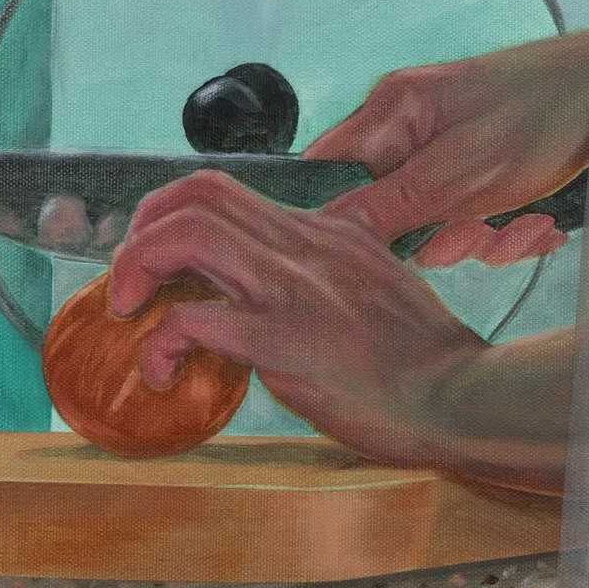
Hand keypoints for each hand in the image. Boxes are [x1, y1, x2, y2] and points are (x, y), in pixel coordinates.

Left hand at [106, 171, 489, 465]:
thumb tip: (280, 287)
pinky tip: (163, 371)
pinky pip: (191, 318)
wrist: (461, 397)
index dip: (175, 215)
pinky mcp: (281, 339)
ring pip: (185, 234)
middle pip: (199, 191)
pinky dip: (159, 341)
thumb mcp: (378, 284)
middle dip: (143, 226)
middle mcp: (306, 244)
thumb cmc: (426, 360)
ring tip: (127, 307)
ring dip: (135, 265)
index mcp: (329, 230)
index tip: (161, 257)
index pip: (232, 190)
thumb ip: (331, 271)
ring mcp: (293, 288)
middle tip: (130, 276)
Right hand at [306, 29, 588, 266]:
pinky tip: (538, 223)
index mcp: (392, 108)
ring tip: (526, 226)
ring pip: (432, 219)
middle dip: (436, 236)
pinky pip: (468, 215)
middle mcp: (410, 121)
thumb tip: (329, 231)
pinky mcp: (477, 163)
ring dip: (480, 238)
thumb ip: (392, 203)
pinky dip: (504, 229)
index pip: (326, 170)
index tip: (382, 249)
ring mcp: (445, 142)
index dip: (345, 218)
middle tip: (477, 236)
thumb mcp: (465, 173)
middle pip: (382, 205)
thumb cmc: (550, 116)